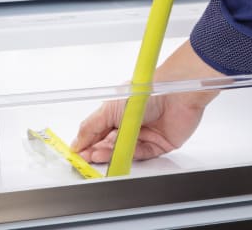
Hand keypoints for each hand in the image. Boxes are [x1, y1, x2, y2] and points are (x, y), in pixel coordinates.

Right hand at [71, 40, 222, 161]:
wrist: (174, 93)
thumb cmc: (145, 92)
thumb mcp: (110, 108)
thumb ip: (91, 127)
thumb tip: (77, 141)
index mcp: (118, 113)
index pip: (99, 133)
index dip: (87, 144)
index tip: (77, 154)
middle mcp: (132, 124)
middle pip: (111, 144)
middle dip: (97, 152)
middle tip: (86, 159)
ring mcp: (145, 134)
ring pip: (125, 151)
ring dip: (111, 155)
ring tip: (98, 156)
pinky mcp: (159, 144)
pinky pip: (142, 154)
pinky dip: (130, 156)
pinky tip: (119, 156)